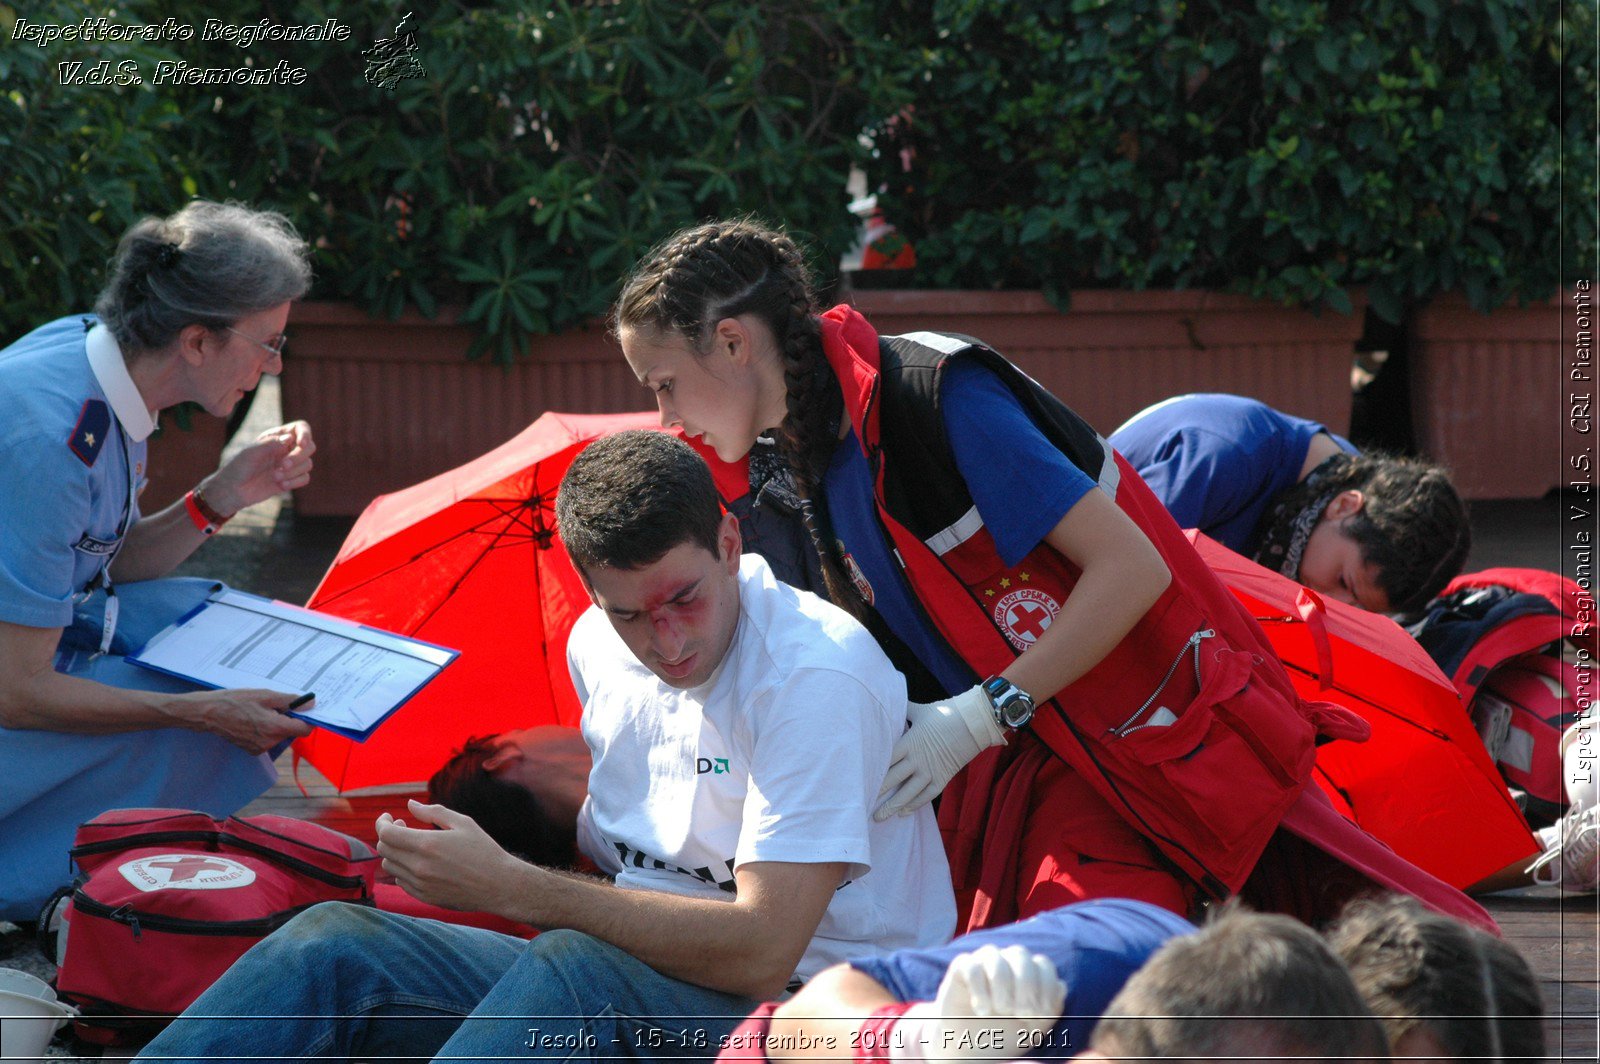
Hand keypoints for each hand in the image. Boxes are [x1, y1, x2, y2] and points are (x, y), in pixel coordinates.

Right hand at [186, 688, 312, 753]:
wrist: (208, 713)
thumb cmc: (235, 701)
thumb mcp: (265, 695)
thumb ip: (290, 701)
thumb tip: (310, 704)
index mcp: (275, 728)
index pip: (304, 729)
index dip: (307, 718)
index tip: (303, 709)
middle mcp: (269, 742)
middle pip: (291, 731)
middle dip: (288, 718)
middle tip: (275, 705)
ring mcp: (260, 748)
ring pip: (279, 735)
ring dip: (276, 723)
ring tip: (259, 711)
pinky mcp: (252, 750)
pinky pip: (267, 739)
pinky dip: (265, 730)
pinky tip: (252, 719)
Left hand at [201, 421, 315, 514]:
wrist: (233, 491)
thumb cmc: (239, 468)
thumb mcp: (251, 453)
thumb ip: (271, 444)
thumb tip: (290, 438)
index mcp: (276, 437)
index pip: (300, 428)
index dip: (305, 434)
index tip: (301, 444)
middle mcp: (286, 449)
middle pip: (309, 447)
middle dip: (298, 457)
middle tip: (282, 465)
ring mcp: (290, 465)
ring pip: (308, 464)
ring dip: (293, 472)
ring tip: (275, 477)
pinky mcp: (291, 479)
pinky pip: (305, 478)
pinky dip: (295, 482)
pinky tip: (280, 485)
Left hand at [376, 800, 527, 913]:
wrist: (498, 885)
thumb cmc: (483, 850)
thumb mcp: (462, 823)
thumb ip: (433, 812)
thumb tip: (410, 805)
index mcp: (426, 844)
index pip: (386, 833)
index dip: (382, 822)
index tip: (388, 817)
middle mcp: (418, 866)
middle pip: (384, 849)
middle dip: (388, 834)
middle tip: (403, 826)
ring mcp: (420, 884)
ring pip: (389, 866)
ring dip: (394, 852)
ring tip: (411, 844)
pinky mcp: (424, 897)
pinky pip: (400, 881)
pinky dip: (402, 869)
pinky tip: (418, 862)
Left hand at [874, 685, 1003, 820]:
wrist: (974, 723)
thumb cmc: (946, 713)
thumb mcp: (921, 710)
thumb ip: (905, 710)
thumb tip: (891, 699)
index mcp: (909, 742)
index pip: (886, 759)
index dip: (872, 770)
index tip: (859, 779)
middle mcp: (917, 759)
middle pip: (893, 779)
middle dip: (877, 792)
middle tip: (862, 802)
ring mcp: (931, 770)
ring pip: (908, 793)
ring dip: (893, 806)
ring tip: (879, 817)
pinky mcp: (943, 778)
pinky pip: (927, 795)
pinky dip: (915, 805)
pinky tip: (903, 813)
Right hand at [909, 945, 1066, 1062]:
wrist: (971, 1047)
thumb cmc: (1006, 1033)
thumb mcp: (1035, 1026)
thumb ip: (1052, 1007)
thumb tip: (1061, 986)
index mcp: (1028, 971)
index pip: (1043, 964)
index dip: (1045, 988)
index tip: (1041, 1014)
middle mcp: (1007, 960)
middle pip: (1020, 955)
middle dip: (1025, 985)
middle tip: (1021, 1013)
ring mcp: (983, 961)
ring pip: (995, 958)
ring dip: (1002, 987)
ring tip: (1000, 1010)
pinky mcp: (961, 967)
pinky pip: (971, 966)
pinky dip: (979, 989)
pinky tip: (981, 1010)